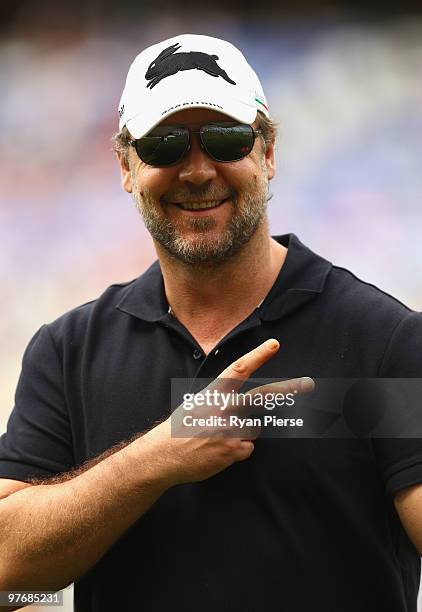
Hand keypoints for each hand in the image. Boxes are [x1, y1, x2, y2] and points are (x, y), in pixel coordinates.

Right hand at [142, 339, 313, 485]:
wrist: (163, 455)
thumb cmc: (180, 427)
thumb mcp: (198, 404)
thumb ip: (222, 401)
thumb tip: (246, 408)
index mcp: (214, 393)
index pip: (239, 369)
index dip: (258, 356)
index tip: (274, 344)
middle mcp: (225, 409)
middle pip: (263, 396)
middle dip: (287, 389)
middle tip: (308, 384)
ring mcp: (230, 430)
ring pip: (253, 429)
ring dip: (242, 434)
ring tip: (217, 438)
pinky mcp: (233, 450)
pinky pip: (246, 448)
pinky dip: (236, 451)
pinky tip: (218, 451)